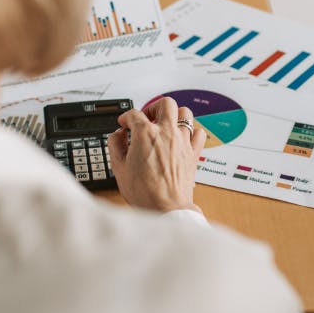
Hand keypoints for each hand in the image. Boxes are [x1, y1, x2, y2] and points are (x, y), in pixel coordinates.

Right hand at [107, 97, 206, 212]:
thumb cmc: (144, 192)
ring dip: (174, 115)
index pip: (134, 114)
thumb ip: (115, 146)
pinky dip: (191, 132)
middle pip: (164, 103)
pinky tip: (182, 139)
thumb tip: (116, 136)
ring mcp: (182, 142)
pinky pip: (198, 133)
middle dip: (153, 107)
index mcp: (146, 134)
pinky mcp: (193, 153)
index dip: (125, 117)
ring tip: (166, 124)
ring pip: (185, 113)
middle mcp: (167, 133)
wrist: (166, 209)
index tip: (124, 124)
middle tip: (146, 118)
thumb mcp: (119, 169)